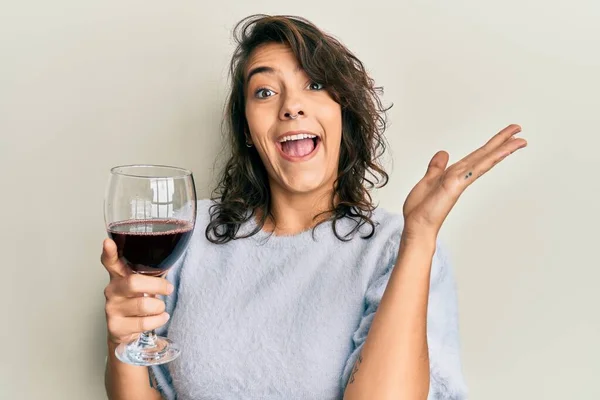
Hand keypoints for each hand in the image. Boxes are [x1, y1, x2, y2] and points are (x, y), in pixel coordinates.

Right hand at [101, 239, 172, 343]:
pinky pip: (144, 323)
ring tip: (160, 307)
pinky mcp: (115, 326)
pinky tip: (160, 318)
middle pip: (134, 282)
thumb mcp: (144, 285)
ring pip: (143, 304)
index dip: (109, 252)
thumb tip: (172, 255)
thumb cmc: (138, 301)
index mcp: (119, 276)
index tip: (108, 242)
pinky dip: (158, 320)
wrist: (126, 333)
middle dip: (157, 286)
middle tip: (169, 289)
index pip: (110, 261)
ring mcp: (112, 308)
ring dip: (159, 306)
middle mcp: (112, 290)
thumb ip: (152, 271)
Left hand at [402, 124, 526, 241]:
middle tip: (519, 128)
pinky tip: (501, 152)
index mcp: (453, 174)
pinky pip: (475, 169)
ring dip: (502, 149)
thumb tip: (443, 153)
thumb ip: (436, 168)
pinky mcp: (456, 185)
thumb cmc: (420, 211)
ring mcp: (460, 181)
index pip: (476, 156)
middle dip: (502, 141)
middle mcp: (460, 176)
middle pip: (484, 154)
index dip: (490, 145)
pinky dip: (488, 160)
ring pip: (485, 160)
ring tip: (520, 140)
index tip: (505, 136)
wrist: (417, 227)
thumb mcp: (427, 181)